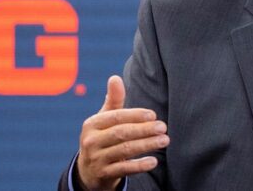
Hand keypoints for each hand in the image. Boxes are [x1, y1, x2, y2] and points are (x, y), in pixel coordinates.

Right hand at [75, 76, 169, 190]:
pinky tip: (154, 161)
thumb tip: (115, 77)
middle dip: (144, 130)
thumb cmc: (102, 138)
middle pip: (121, 133)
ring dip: (146, 145)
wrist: (88, 171)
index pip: (116, 117)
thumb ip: (113, 100)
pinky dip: (139, 165)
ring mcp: (96, 159)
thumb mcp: (104, 120)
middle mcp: (91, 141)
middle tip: (163, 127)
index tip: (153, 115)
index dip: (135, 115)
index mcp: (92, 124)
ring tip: (164, 140)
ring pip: (124, 150)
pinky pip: (123, 169)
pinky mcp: (103, 174)